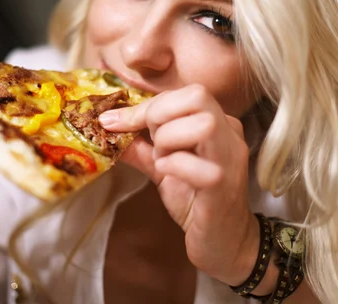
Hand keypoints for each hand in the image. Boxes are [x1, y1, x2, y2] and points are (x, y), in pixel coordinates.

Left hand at [99, 84, 259, 284]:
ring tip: (164, 161)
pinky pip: (195, 164)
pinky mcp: (223, 185)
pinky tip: (168, 176)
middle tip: (153, 144)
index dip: (145, 105)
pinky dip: (172, 165)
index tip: (115, 121)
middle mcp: (229, 134)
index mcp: (217, 122)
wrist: (224, 244)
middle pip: (196, 96)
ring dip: (169, 140)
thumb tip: (107, 128)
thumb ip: (141, 147)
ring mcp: (229, 158)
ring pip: (203, 124)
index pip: (183, 93)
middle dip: (159, 115)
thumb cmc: (197, 201)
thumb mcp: (164, 167)